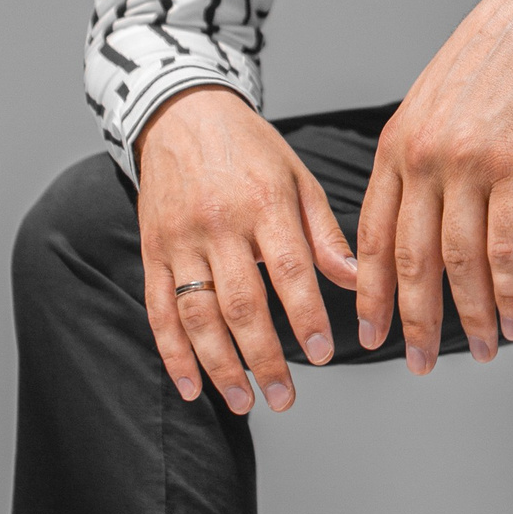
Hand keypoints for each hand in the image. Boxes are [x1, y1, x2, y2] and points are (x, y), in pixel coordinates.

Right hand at [134, 87, 358, 413]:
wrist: (181, 113)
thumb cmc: (249, 148)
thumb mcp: (297, 178)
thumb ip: (326, 233)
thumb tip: (360, 280)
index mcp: (264, 202)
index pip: (290, 269)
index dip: (306, 316)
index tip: (324, 353)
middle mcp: (220, 224)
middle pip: (242, 303)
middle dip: (265, 358)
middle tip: (284, 397)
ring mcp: (181, 239)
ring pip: (198, 314)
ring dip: (221, 365)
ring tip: (245, 401)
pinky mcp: (152, 250)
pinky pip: (160, 308)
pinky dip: (173, 351)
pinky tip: (191, 385)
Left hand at [355, 0, 512, 371]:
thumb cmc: (500, 56)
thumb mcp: (435, 101)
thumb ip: (420, 155)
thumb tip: (417, 211)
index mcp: (397, 145)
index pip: (373, 236)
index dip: (371, 292)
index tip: (370, 331)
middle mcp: (425, 158)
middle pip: (411, 260)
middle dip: (413, 320)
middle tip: (417, 361)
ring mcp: (471, 163)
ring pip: (460, 262)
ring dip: (470, 316)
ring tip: (478, 349)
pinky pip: (509, 248)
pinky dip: (511, 293)